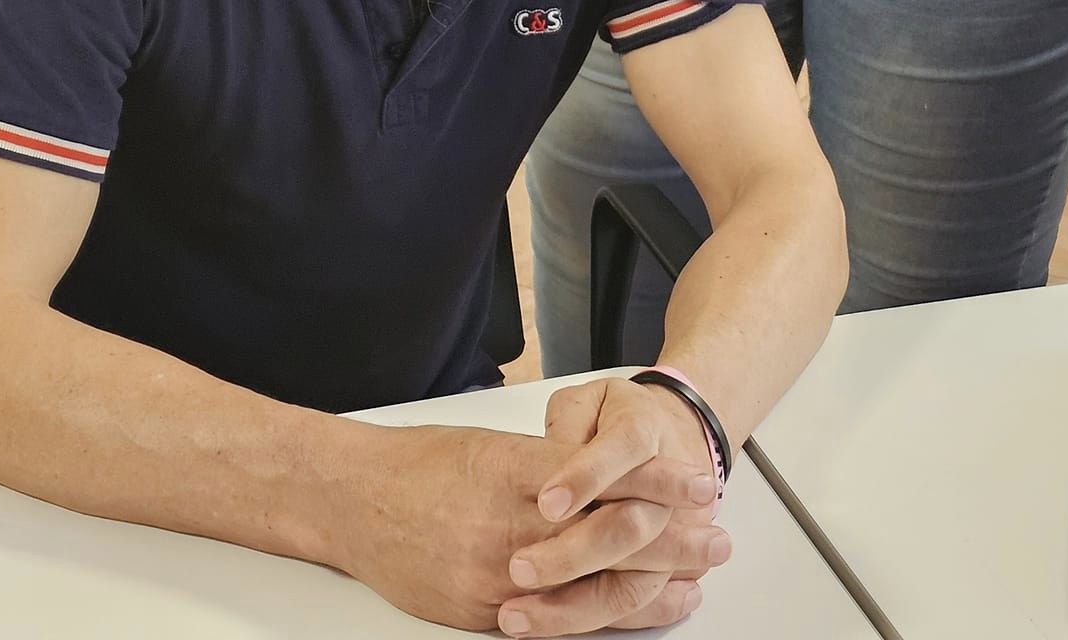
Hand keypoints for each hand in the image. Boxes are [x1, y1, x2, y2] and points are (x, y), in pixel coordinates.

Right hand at [333, 421, 717, 633]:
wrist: (352, 502)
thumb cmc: (419, 465)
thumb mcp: (491, 447)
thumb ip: (546, 466)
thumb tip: (601, 475)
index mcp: (518, 472)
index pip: (604, 477)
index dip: (657, 484)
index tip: (695, 483)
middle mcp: (511, 527)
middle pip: (609, 536)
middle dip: (670, 541)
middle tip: (715, 538)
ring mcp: (497, 577)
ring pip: (588, 587)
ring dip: (648, 587)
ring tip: (691, 583)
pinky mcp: (481, 614)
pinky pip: (552, 621)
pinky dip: (597, 618)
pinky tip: (632, 615)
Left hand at [497, 378, 728, 634]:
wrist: (674, 435)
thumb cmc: (617, 416)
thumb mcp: (590, 397)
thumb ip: (569, 422)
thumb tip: (548, 455)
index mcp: (643, 430)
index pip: (622, 451)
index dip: (586, 477)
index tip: (546, 502)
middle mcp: (664, 488)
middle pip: (629, 526)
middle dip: (573, 553)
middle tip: (519, 568)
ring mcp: (671, 533)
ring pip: (633, 580)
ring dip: (576, 605)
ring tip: (519, 616)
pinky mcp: (666, 567)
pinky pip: (633, 603)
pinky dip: (597, 621)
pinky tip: (552, 627)